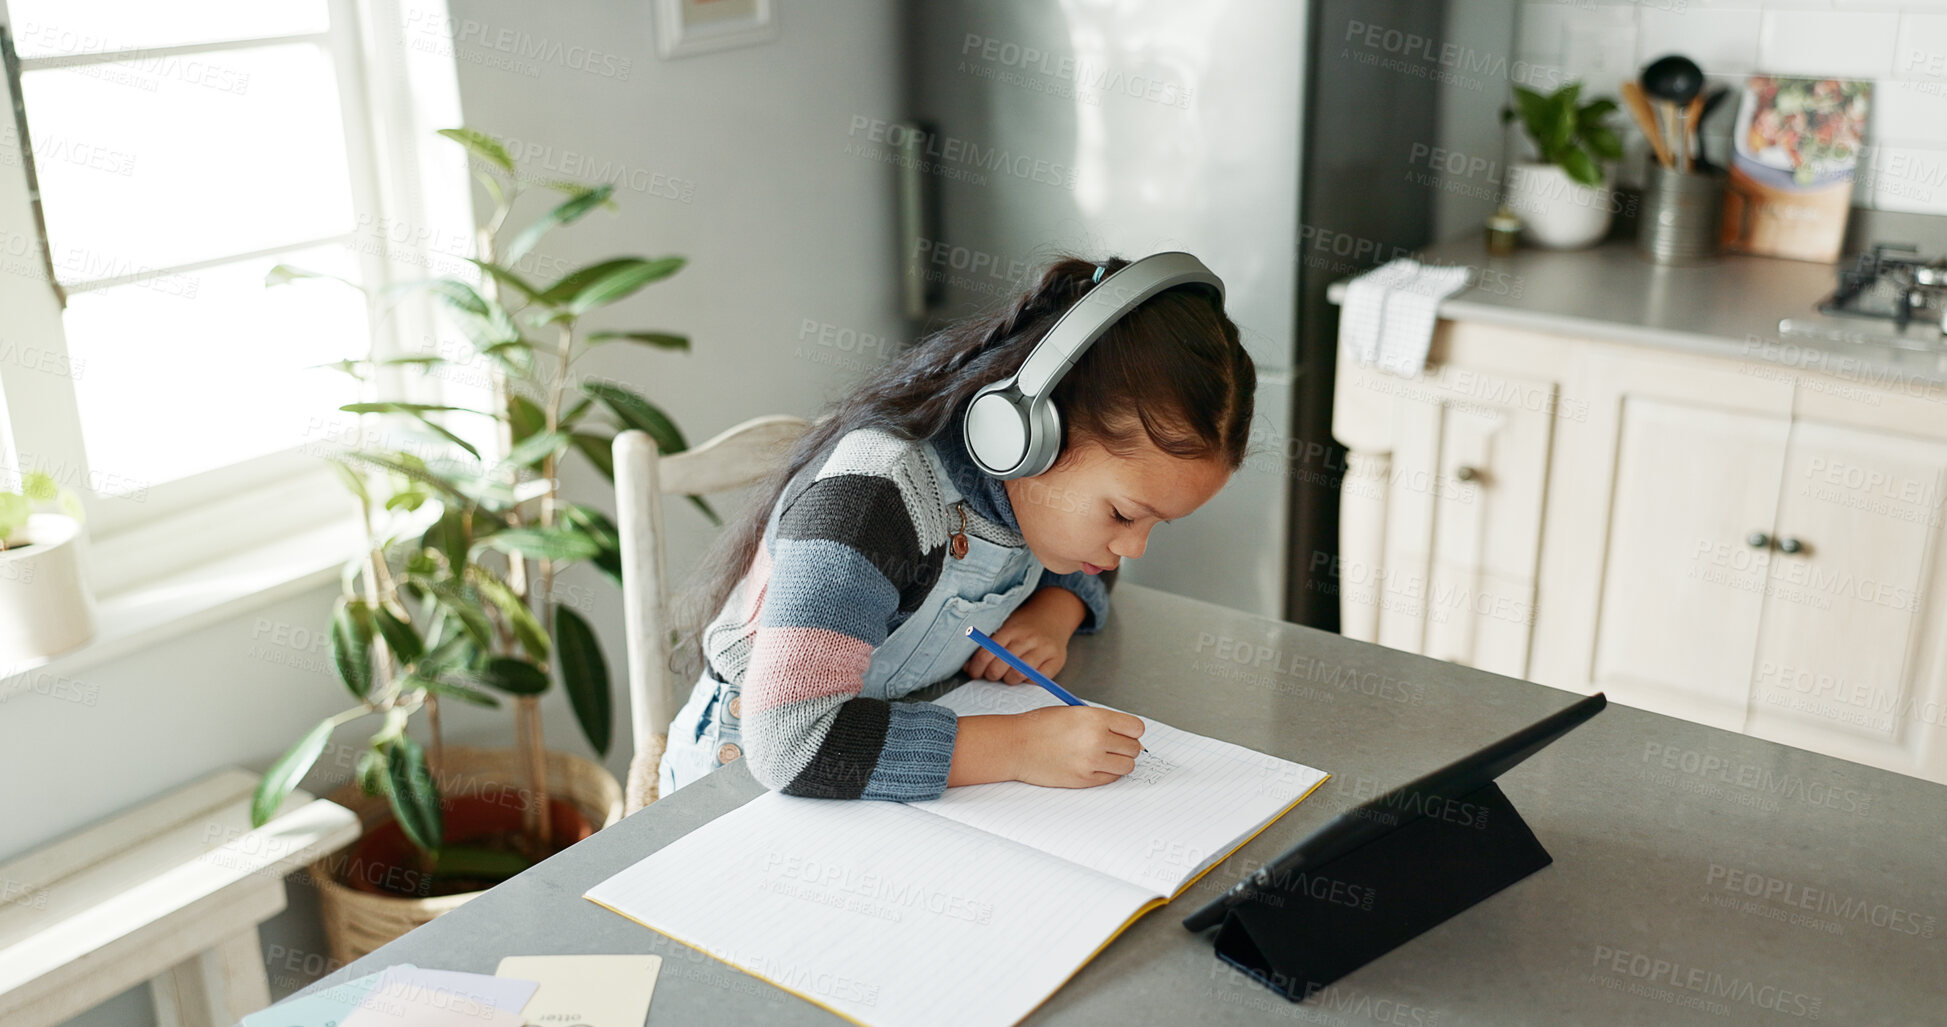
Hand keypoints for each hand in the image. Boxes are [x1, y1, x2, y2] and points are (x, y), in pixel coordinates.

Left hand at [964, 589, 1082, 683]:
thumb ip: (987, 645)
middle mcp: (1027, 639)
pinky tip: (1025, 675)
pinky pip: (1037, 680)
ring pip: (1017, 675)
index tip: (975, 673)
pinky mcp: (1056, 660)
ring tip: (1009, 675)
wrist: (1054, 615)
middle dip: (991, 675)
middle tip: (992, 674)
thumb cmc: (1024, 625)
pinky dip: (1027, 682)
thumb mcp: (1004, 627)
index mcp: (1010, 630)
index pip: (986, 654)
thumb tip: (968, 667)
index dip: (976, 668)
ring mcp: (1043, 650)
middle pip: (999, 667)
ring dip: (1009, 680)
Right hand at [1009, 706, 1145, 787]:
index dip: (1132, 731)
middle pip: (1134, 748)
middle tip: (1112, 745)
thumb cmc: (1040, 726)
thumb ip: (1102, 721)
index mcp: (1095, 718)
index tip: (1125, 733)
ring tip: (1104, 756)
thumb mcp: (1074, 712)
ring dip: (1119, 762)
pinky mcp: (1084, 779)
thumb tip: (1129, 736)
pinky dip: (1107, 773)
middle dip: (1126, 746)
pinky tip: (1093, 765)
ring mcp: (1091, 762)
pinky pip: (1111, 778)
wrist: (1016, 746)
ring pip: (1127, 766)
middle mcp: (1096, 740)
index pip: (1136, 728)